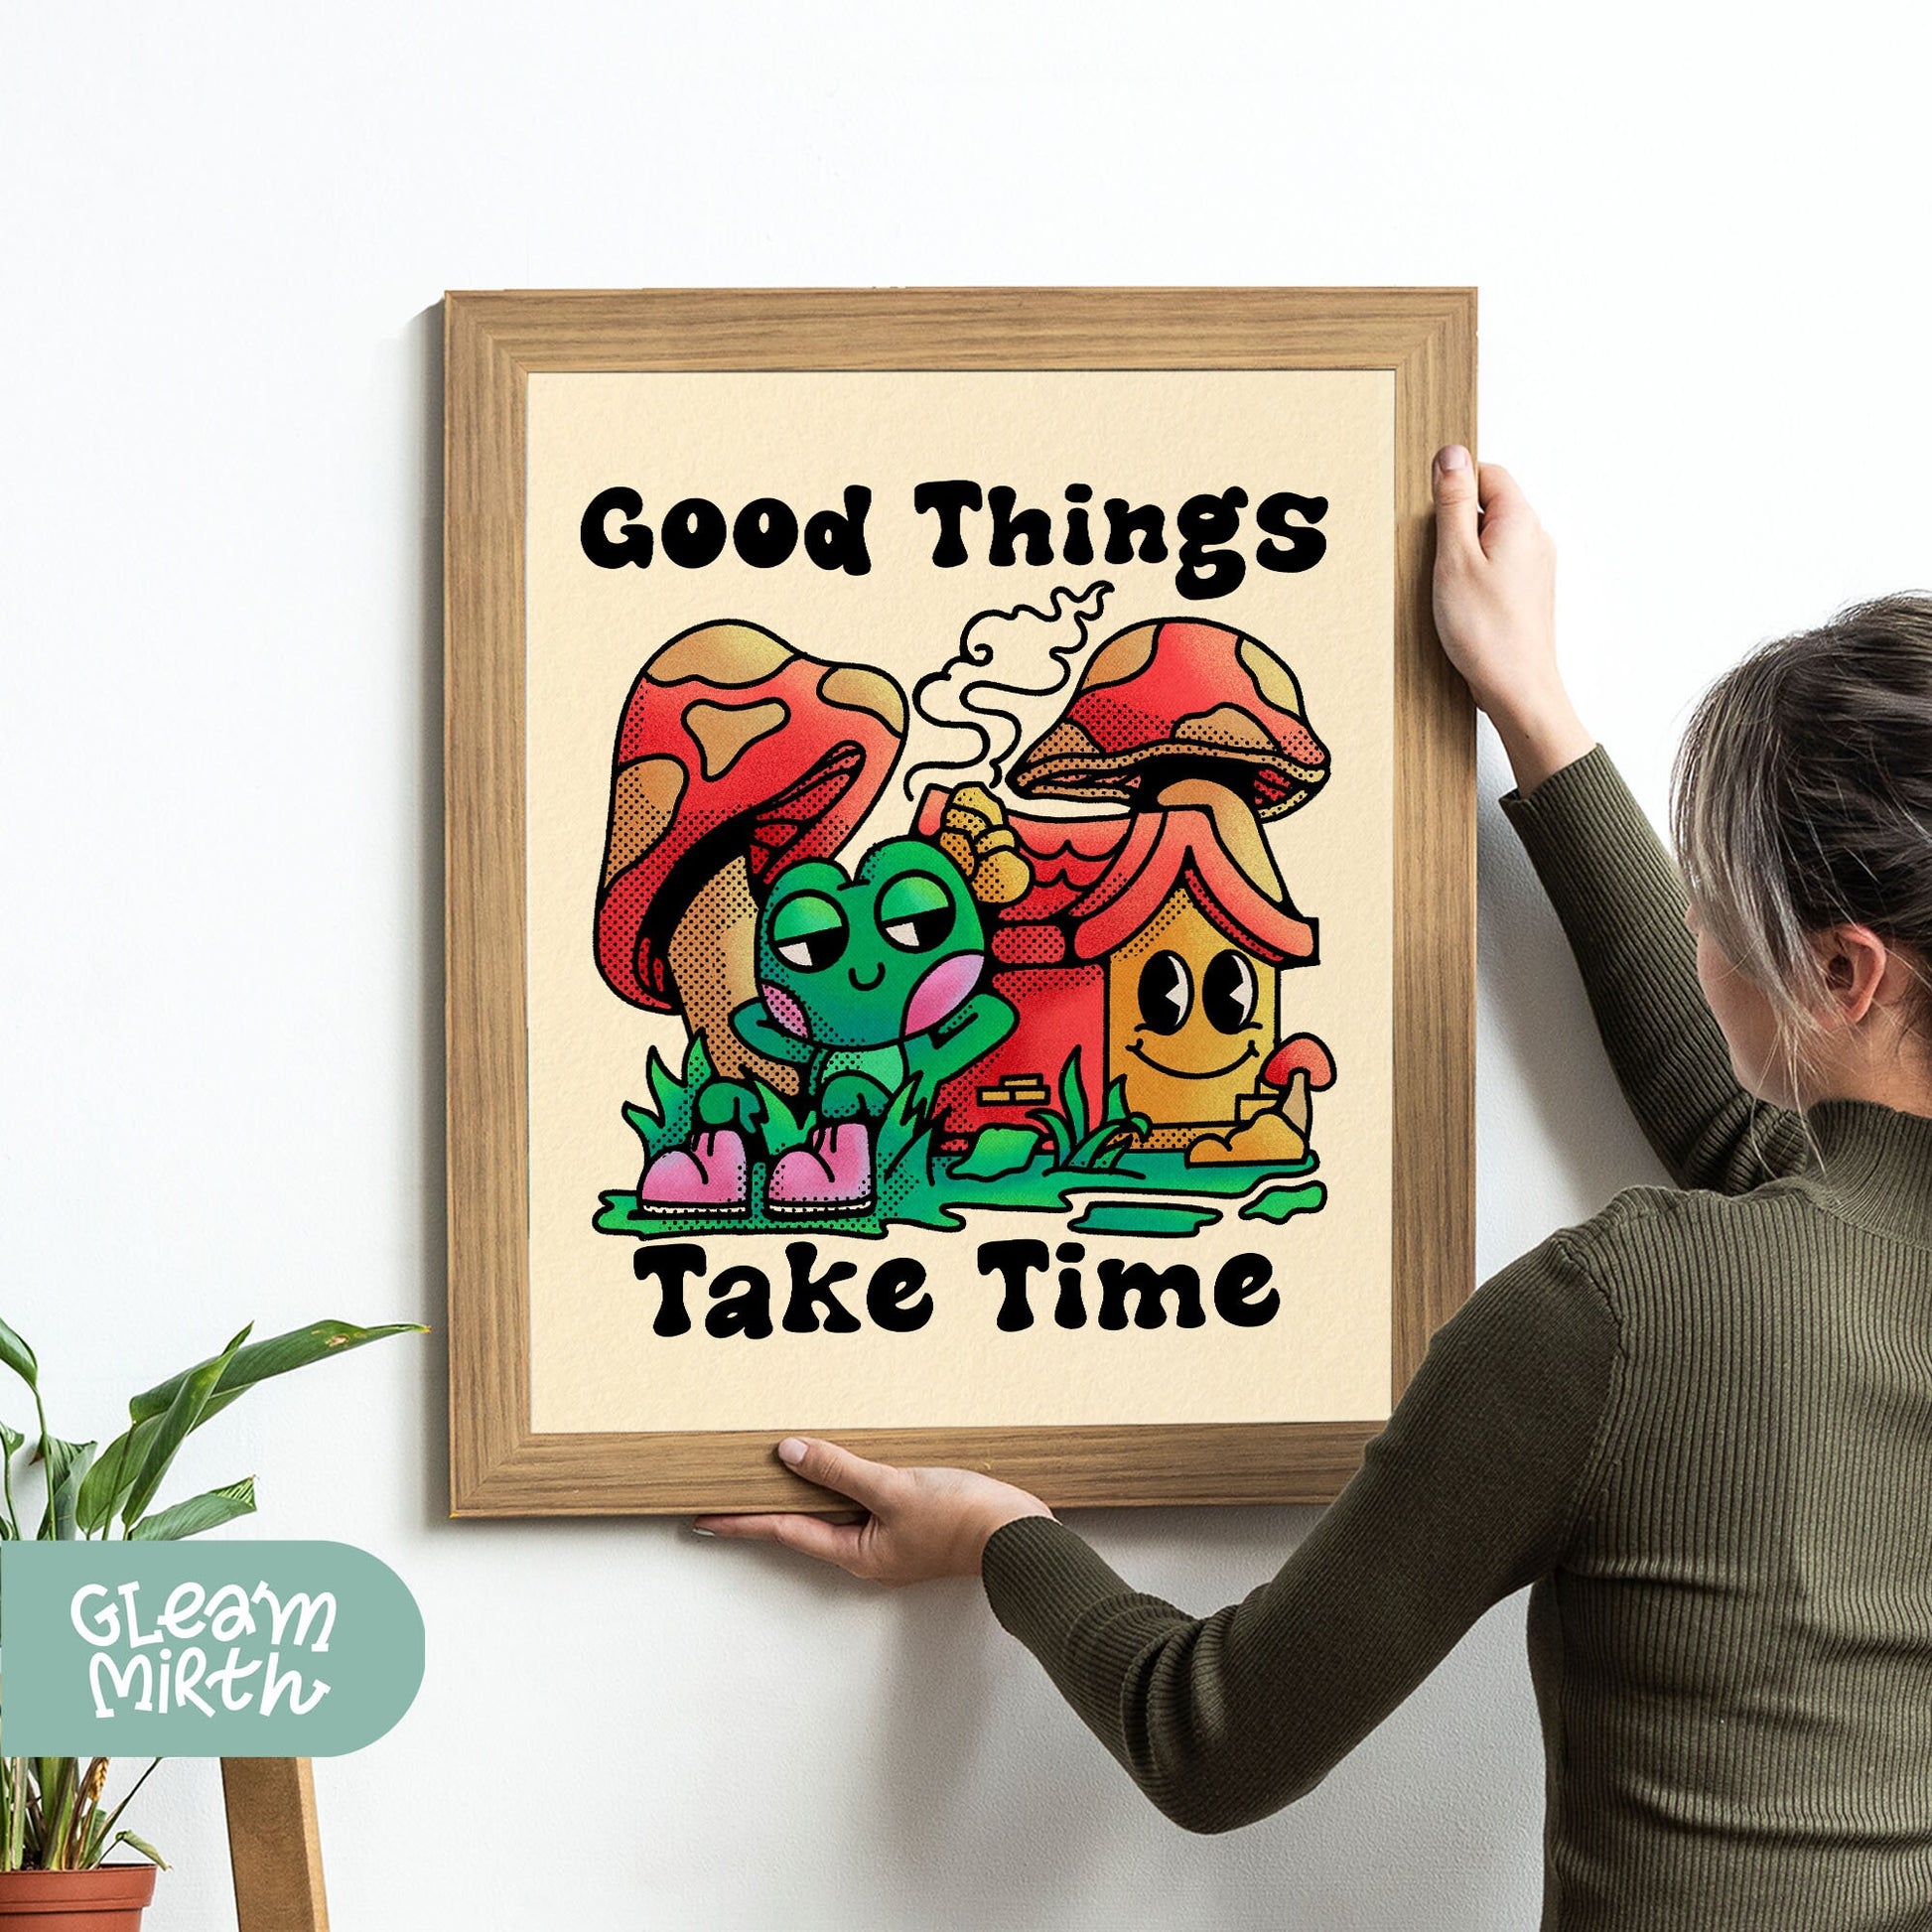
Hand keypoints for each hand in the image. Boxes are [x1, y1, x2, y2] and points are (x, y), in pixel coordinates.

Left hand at [692, 1436, 1054, 1585]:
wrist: (1020, 1538)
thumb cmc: (961, 1520)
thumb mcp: (893, 1487)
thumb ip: (840, 1469)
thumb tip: (790, 1454)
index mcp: (856, 1553)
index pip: (785, 1531)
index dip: (742, 1521)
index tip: (703, 1518)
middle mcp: (869, 1553)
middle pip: (807, 1524)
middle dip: (771, 1505)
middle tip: (734, 1488)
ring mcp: (893, 1541)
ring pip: (838, 1512)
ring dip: (810, 1491)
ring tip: (780, 1472)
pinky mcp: (916, 1524)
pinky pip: (867, 1502)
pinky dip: (846, 1483)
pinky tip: (846, 1465)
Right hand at [1431, 447, 1593, 792]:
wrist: (1517, 688)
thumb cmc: (1486, 632)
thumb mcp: (1454, 558)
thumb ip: (1452, 503)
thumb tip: (1450, 454)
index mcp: (1520, 519)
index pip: (1486, 472)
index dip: (1453, 488)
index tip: (1432, 518)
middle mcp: (1535, 537)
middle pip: (1489, 503)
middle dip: (1456, 522)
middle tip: (1438, 559)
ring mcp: (1535, 565)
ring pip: (1491, 536)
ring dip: (1464, 552)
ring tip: (1449, 586)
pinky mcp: (1528, 591)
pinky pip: (1497, 564)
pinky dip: (1475, 575)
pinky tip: (1462, 603)